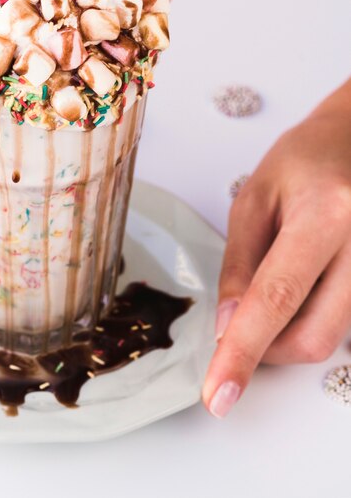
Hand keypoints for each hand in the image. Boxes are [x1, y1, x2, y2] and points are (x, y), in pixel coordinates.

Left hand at [202, 81, 350, 416]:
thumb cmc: (301, 161)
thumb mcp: (254, 200)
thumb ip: (240, 264)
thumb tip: (227, 326)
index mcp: (326, 215)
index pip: (276, 298)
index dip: (243, 351)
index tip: (218, 395)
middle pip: (315, 336)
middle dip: (265, 352)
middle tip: (235, 334)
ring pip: (334, 339)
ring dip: (287, 337)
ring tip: (267, 300)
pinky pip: (347, 322)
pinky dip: (312, 322)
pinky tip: (299, 292)